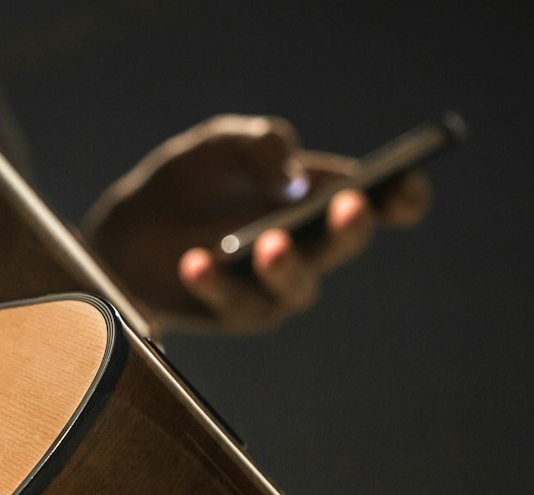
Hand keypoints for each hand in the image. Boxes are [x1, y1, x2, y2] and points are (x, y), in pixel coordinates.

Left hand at [85, 115, 430, 333]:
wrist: (130, 230)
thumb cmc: (192, 181)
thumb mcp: (221, 143)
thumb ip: (259, 143)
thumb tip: (289, 174)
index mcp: (324, 196)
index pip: (382, 202)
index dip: (403, 196)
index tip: (403, 185)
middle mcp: (312, 245)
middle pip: (346, 243)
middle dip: (351, 227)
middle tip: (351, 206)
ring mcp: (277, 285)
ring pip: (298, 285)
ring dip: (287, 266)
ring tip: (271, 243)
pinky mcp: (238, 312)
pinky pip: (235, 302)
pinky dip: (216, 282)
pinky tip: (196, 260)